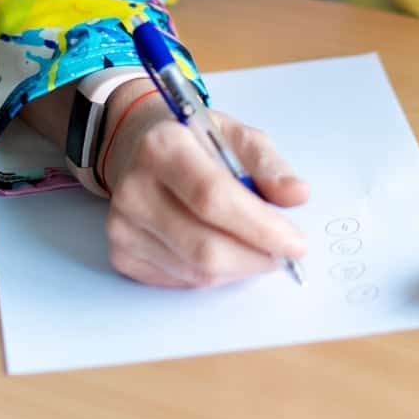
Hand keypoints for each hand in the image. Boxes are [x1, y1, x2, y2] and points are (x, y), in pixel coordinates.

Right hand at [99, 93, 309, 287]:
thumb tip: (297, 195)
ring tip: (253, 247)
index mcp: (163, 146)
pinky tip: (222, 249)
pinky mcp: (121, 254)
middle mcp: (134, 187)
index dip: (259, 226)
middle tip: (283, 254)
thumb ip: (269, 166)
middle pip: (204, 246)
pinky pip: (182, 281)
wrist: (139, 148)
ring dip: (239, 268)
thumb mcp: (236, 136)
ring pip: (197, 272)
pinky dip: (214, 274)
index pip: (213, 197)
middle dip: (255, 258)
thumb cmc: (195, 142)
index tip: (296, 242)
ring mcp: (123, 225)